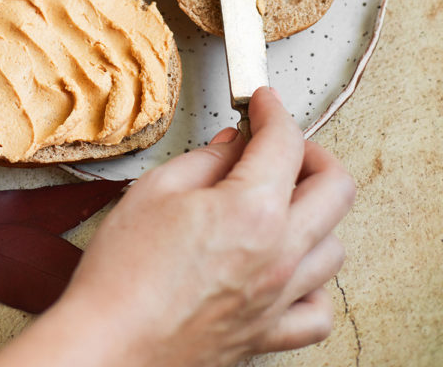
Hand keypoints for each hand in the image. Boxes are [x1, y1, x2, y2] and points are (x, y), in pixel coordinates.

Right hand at [12, 88, 354, 366]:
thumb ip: (205, 160)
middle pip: (335, 188)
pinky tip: (287, 265)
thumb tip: (232, 146)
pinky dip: (313, 282)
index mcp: (251, 210)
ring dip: (314, 213)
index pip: (285, 141)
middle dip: (311, 152)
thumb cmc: (123, 274)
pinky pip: (318, 309)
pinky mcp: (268, 334)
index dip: (274, 110)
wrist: (109, 345)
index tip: (264, 103)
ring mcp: (279, 298)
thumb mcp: (157, 189)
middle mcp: (279, 254)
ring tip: (280, 201)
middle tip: (277, 144)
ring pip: (334, 246)